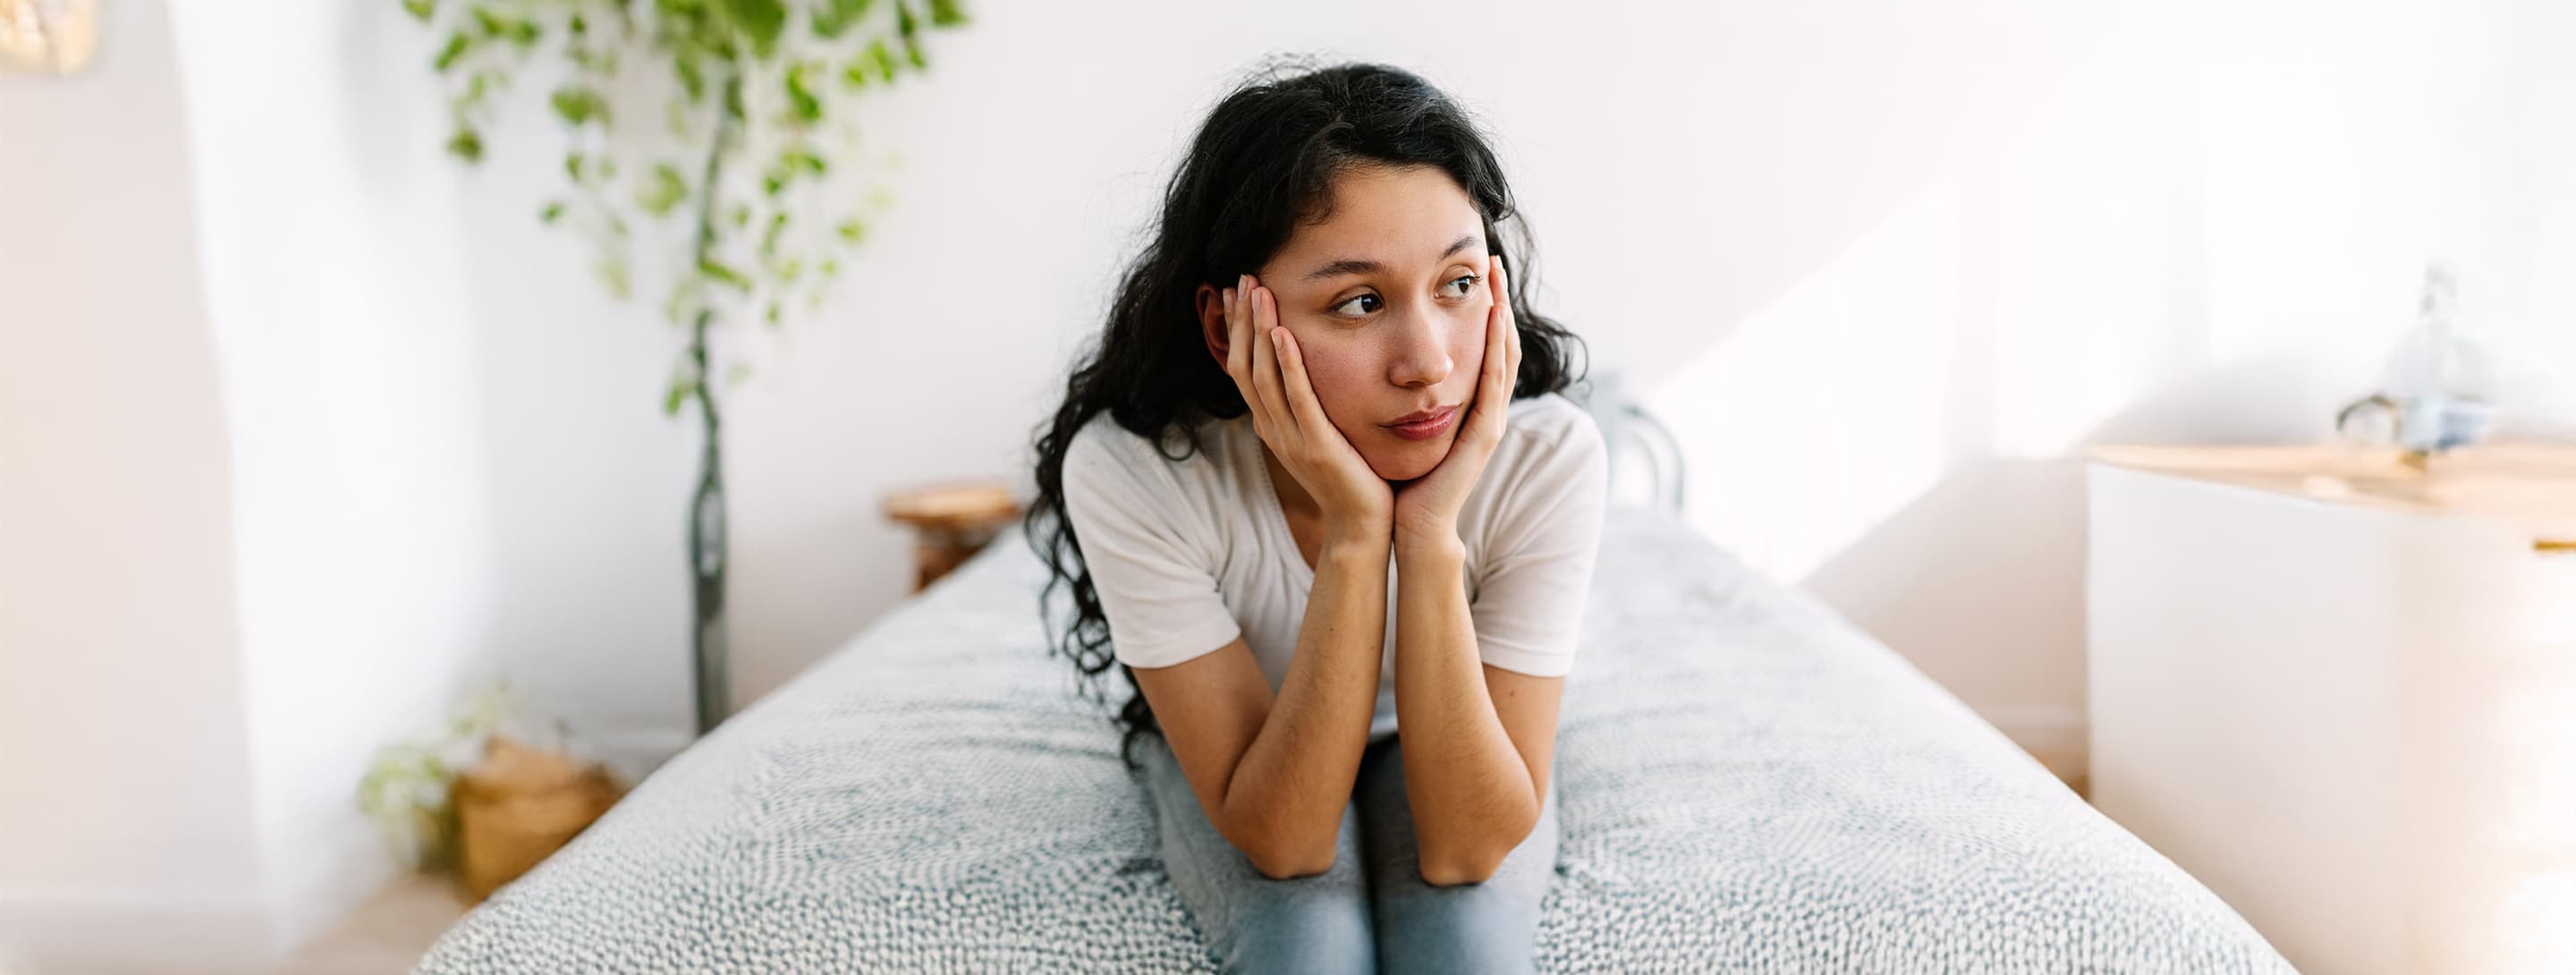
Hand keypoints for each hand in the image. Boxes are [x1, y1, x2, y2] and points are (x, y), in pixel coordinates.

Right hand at [1223, 274, 1393, 539]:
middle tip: (1243, 278)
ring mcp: (1291, 439)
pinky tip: (1284, 334)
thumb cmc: (1352, 476)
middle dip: (1243, 320)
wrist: (1364, 526)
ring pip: (1264, 377)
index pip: (1244, 368)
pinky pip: (1297, 400)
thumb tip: (1310, 365)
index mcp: (1273, 424)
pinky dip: (1288, 366)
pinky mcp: (1316, 446)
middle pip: (1245, 366)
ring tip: (1258, 292)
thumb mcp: (1323, 433)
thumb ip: (1312, 402)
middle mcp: (1274, 429)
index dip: (1239, 328)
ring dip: (1259, 331)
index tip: (1238, 291)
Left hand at [1393, 254, 1520, 546]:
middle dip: (1499, 301)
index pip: (1481, 346)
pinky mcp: (1484, 435)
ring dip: (1503, 313)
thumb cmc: (1399, 476)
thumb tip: (1374, 358)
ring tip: (1496, 277)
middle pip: (1500, 343)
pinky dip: (1497, 346)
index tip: (1474, 271)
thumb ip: (1397, 393)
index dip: (1482, 309)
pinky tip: (1494, 316)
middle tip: (1493, 262)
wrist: (1408, 524)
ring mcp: (1488, 421)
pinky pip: (1495, 382)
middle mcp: (1484, 409)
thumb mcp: (1399, 422)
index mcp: (1466, 405)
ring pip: (1504, 355)